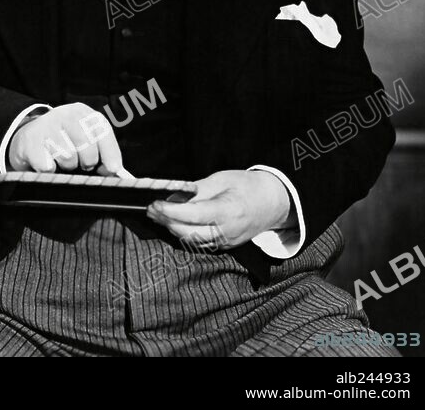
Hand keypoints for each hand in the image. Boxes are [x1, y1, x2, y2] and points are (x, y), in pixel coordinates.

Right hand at [7, 103, 129, 175]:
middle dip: (86, 162)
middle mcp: (65, 114)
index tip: (112, 169)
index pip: (103, 132)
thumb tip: (114, 170)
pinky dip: (49, 170)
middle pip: (87, 147)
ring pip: (68, 157)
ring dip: (66, 166)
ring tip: (60, 160)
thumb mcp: (84, 140)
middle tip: (79, 164)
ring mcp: (46, 125)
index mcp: (83, 113)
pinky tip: (46, 162)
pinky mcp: (30, 139)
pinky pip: (47, 166)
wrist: (28, 135)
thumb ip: (101, 153)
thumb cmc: (63, 142)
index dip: (110, 153)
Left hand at [146, 170, 292, 248]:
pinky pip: (199, 243)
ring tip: (158, 214)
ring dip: (172, 228)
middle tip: (151, 209)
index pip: (193, 215)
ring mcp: (227, 241)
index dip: (170, 211)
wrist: (273, 202)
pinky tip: (173, 222)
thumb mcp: (221, 179)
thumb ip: (196, 190)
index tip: (155, 203)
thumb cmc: (248, 186)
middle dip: (166, 221)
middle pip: (189, 233)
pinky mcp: (225, 245)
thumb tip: (173, 196)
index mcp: (228, 211)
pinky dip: (184, 233)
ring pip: (192, 241)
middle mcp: (227, 231)